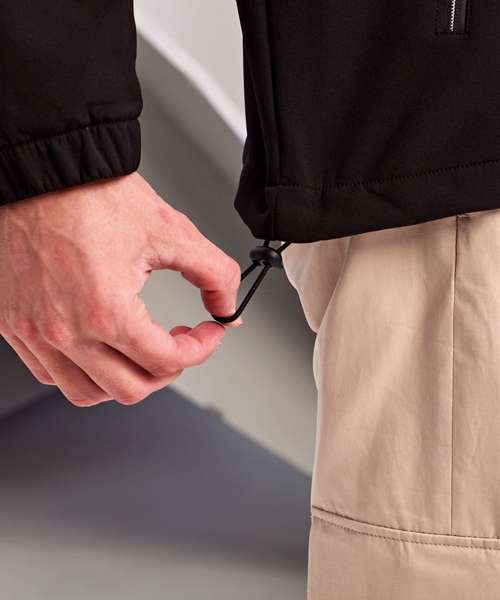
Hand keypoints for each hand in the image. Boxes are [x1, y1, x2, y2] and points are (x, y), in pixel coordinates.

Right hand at [0, 173, 240, 406]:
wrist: (42, 170)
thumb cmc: (93, 195)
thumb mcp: (171, 231)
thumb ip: (214, 273)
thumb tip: (227, 306)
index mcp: (106, 311)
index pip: (166, 362)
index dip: (200, 349)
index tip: (207, 334)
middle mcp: (65, 330)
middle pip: (131, 388)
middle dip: (167, 369)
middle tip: (179, 344)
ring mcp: (34, 332)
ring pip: (87, 392)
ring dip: (124, 378)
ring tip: (140, 351)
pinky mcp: (14, 325)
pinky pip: (49, 374)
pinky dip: (82, 372)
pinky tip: (99, 347)